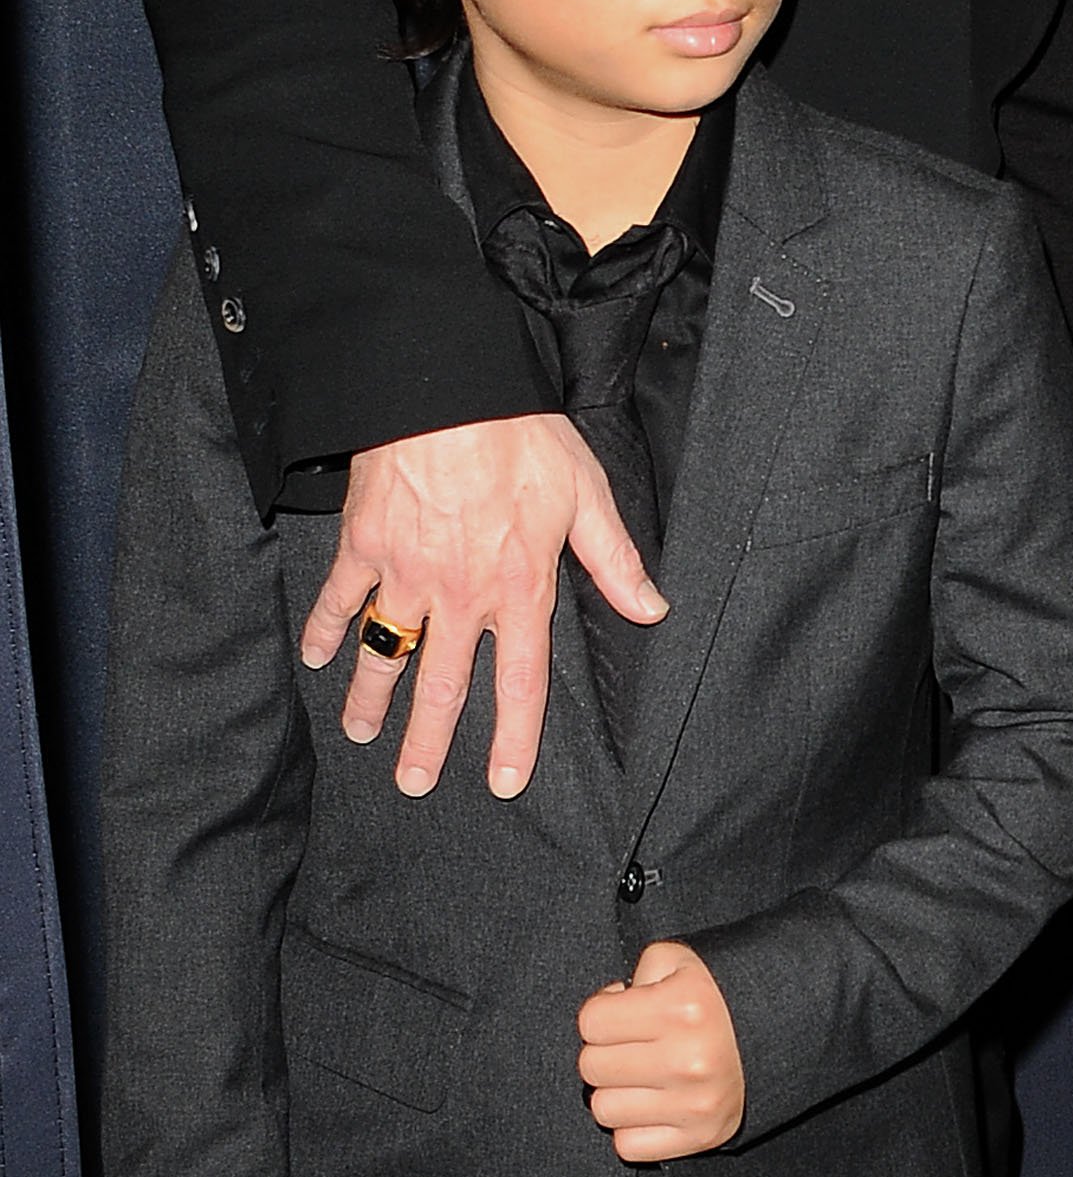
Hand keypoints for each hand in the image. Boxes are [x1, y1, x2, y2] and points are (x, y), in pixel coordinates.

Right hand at [300, 415, 665, 798]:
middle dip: (427, 741)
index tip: (502, 781)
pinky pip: (338, 599)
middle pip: (442, 686)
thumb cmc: (523, 437)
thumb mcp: (586, 496)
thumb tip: (653, 609)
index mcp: (519, 588)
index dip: (512, 736)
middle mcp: (460, 595)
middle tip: (413, 783)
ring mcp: (405, 574)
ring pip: (385, 653)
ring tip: (361, 734)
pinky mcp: (364, 545)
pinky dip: (323, 629)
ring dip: (371, 698)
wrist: (448, 393)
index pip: (520, 681)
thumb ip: (615, 561)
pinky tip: (314, 656)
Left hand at [579, 942, 745, 1160]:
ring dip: (618, 1092)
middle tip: (635, 1045)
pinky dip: (634, 1127)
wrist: (776, 1033)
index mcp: (683, 1007)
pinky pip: (627, 1144)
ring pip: (604, 1108)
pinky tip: (656, 1103)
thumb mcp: (679, 962)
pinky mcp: (701, 1137)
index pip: (591, 1021)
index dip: (603, 1014)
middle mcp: (690, 1058)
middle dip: (607, 1052)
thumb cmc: (714, 996)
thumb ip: (636, 973)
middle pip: (591, 1066)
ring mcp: (696, 1103)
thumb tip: (605, 1014)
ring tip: (645, 1075)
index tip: (624, 1014)